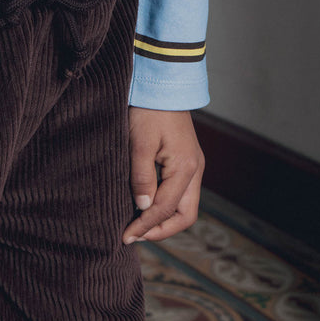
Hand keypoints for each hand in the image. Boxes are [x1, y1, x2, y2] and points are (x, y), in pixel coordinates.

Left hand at [123, 108, 203, 243]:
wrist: (163, 84)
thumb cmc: (149, 110)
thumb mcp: (139, 143)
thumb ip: (141, 177)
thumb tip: (142, 207)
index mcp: (186, 167)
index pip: (166, 209)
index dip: (145, 226)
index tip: (125, 236)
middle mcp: (195, 170)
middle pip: (186, 216)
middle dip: (161, 230)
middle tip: (134, 235)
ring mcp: (193, 166)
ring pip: (185, 207)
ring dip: (163, 220)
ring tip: (137, 225)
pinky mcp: (186, 162)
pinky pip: (180, 194)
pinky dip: (165, 206)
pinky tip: (145, 206)